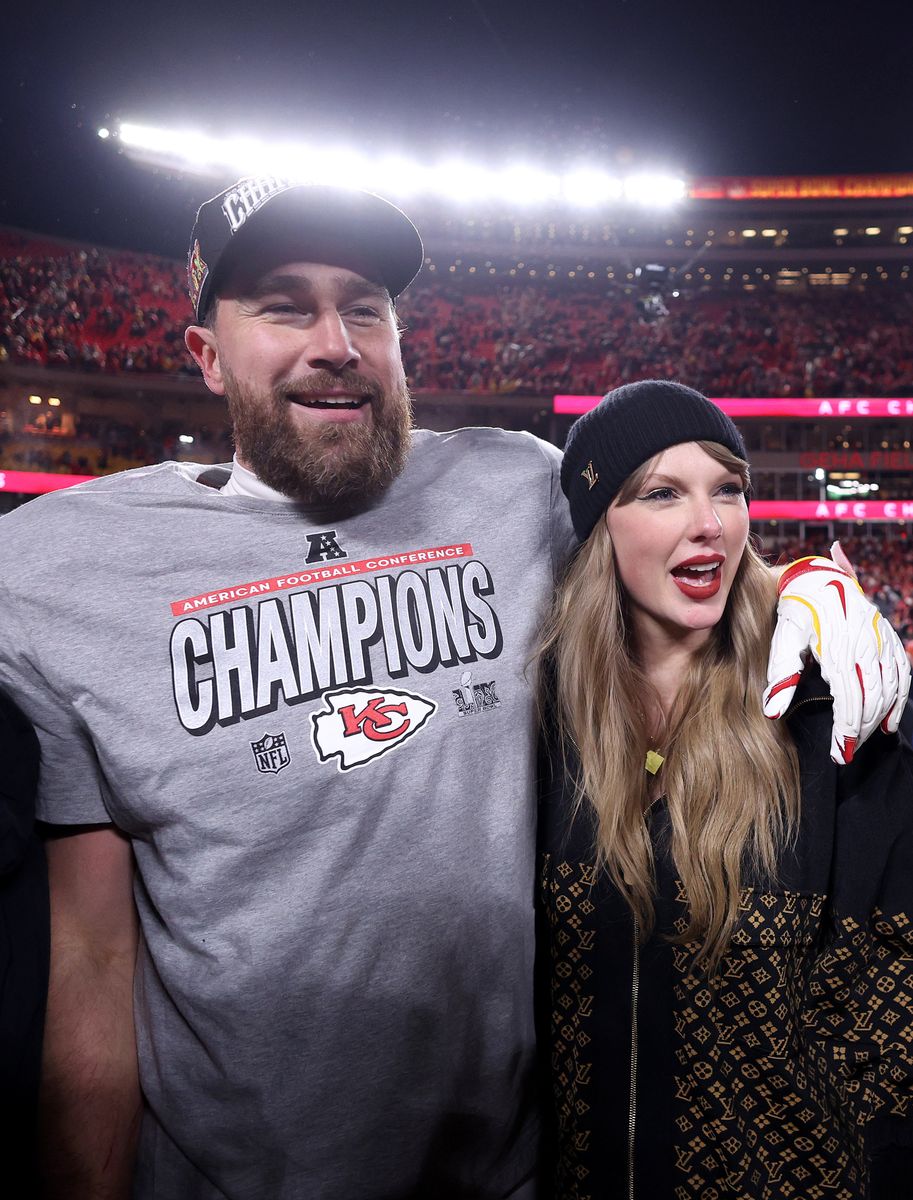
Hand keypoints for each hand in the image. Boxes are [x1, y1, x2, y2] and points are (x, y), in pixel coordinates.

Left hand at [763, 543, 910, 762]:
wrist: (818, 577)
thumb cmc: (796, 610)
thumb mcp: (782, 638)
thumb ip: (780, 674)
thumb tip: (772, 712)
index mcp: (838, 646)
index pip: (849, 699)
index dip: (846, 731)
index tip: (839, 755)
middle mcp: (866, 643)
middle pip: (872, 698)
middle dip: (860, 731)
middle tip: (846, 754)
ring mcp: (881, 640)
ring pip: (890, 689)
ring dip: (878, 718)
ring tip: (859, 740)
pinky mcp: (889, 637)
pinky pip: (903, 672)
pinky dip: (899, 699)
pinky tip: (887, 721)